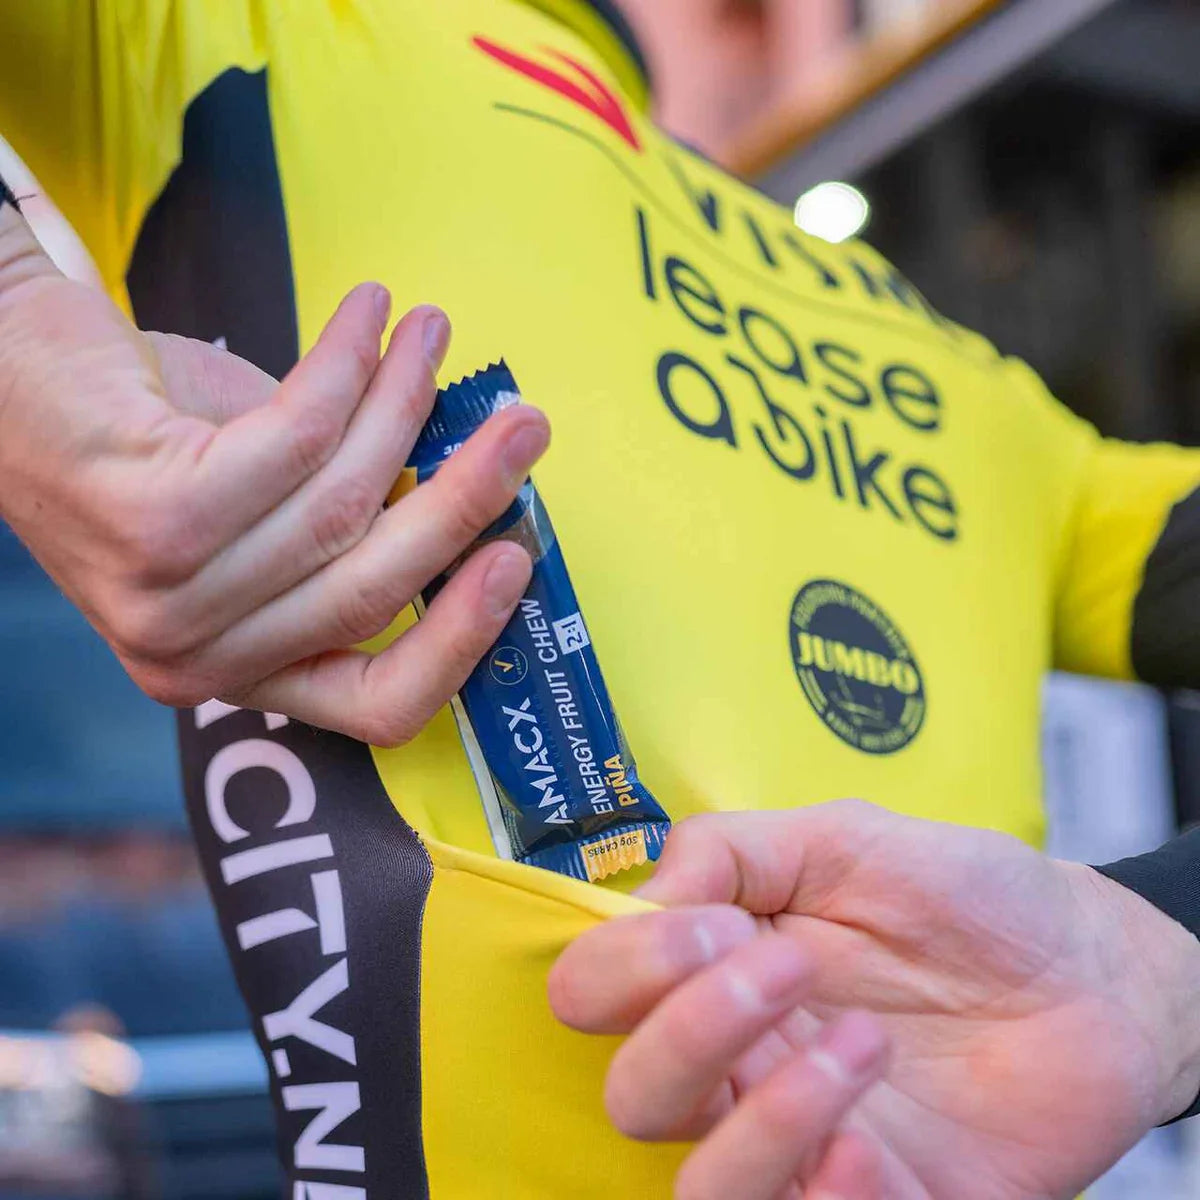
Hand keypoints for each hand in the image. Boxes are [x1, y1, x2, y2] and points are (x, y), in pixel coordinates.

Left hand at [0, 189, 547, 742]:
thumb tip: (476, 485)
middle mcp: (199, 660)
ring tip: (433, 331)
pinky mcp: (149, 517)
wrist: (10, 376)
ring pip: (343, 500)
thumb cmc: (154, 446)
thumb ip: (356, 523)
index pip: (381, 705)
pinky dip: (349, 365)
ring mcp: (167, 598)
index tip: (518, 557)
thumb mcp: (266, 510)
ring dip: (406, 403)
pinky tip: (371, 312)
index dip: (463, 636)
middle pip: (376, 588)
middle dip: (468, 496)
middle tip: (525, 425)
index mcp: (238, 676)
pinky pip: (298, 436)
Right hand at [550, 802, 1199, 1199]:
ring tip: (866, 1043)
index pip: (593, 991)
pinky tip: (879, 1141)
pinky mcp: (878, 1198)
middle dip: (694, 1028)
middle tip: (793, 968)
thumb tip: (646, 898)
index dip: (628, 965)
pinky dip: (830, 1194)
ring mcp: (804, 1140)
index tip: (717, 923)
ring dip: (768, 1118)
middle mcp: (739, 1061)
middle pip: (631, 1095)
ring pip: (701, 1187)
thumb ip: (731, 849)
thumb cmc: (963, 894)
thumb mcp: (844, 839)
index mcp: (716, 969)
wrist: (1092, 969)